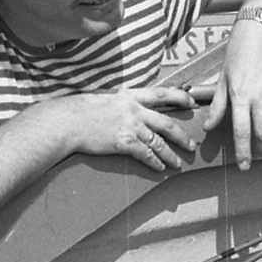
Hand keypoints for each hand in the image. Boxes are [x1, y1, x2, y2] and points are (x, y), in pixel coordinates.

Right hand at [47, 88, 198, 172]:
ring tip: (179, 164)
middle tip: (192, 145)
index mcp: (131, 96)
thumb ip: (124, 104)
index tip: (193, 103)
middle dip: (182, 136)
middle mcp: (134, 110)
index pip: (163, 93)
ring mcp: (130, 126)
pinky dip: (155, 162)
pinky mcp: (123, 142)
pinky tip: (160, 168)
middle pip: (167, 123)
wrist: (68, 121)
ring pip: (159, 142)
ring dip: (171, 155)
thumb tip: (134, 109)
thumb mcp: (107, 99)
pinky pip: (145, 154)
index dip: (181, 98)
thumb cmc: (83, 111)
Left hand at [204, 21, 261, 169]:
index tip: (244, 166)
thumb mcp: (223, 77)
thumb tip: (209, 126)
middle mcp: (261, 96)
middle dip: (259, 148)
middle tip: (254, 154)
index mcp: (241, 95)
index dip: (243, 152)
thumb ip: (218, 105)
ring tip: (261, 133)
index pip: (243, 132)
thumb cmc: (239, 50)